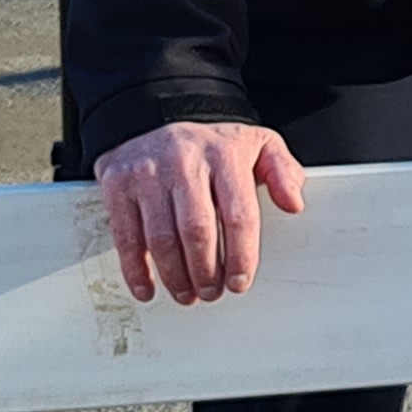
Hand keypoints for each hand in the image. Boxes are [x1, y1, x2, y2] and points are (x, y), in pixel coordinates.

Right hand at [91, 121, 304, 305]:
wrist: (155, 117)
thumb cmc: (211, 144)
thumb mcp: (258, 144)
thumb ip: (283, 172)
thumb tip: (294, 202)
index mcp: (224, 155)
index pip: (238, 214)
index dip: (241, 255)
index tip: (240, 281)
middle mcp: (184, 163)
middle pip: (197, 231)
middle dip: (206, 271)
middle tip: (213, 293)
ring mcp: (147, 174)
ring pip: (161, 239)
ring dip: (175, 276)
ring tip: (188, 294)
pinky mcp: (117, 185)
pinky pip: (126, 236)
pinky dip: (136, 269)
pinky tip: (148, 288)